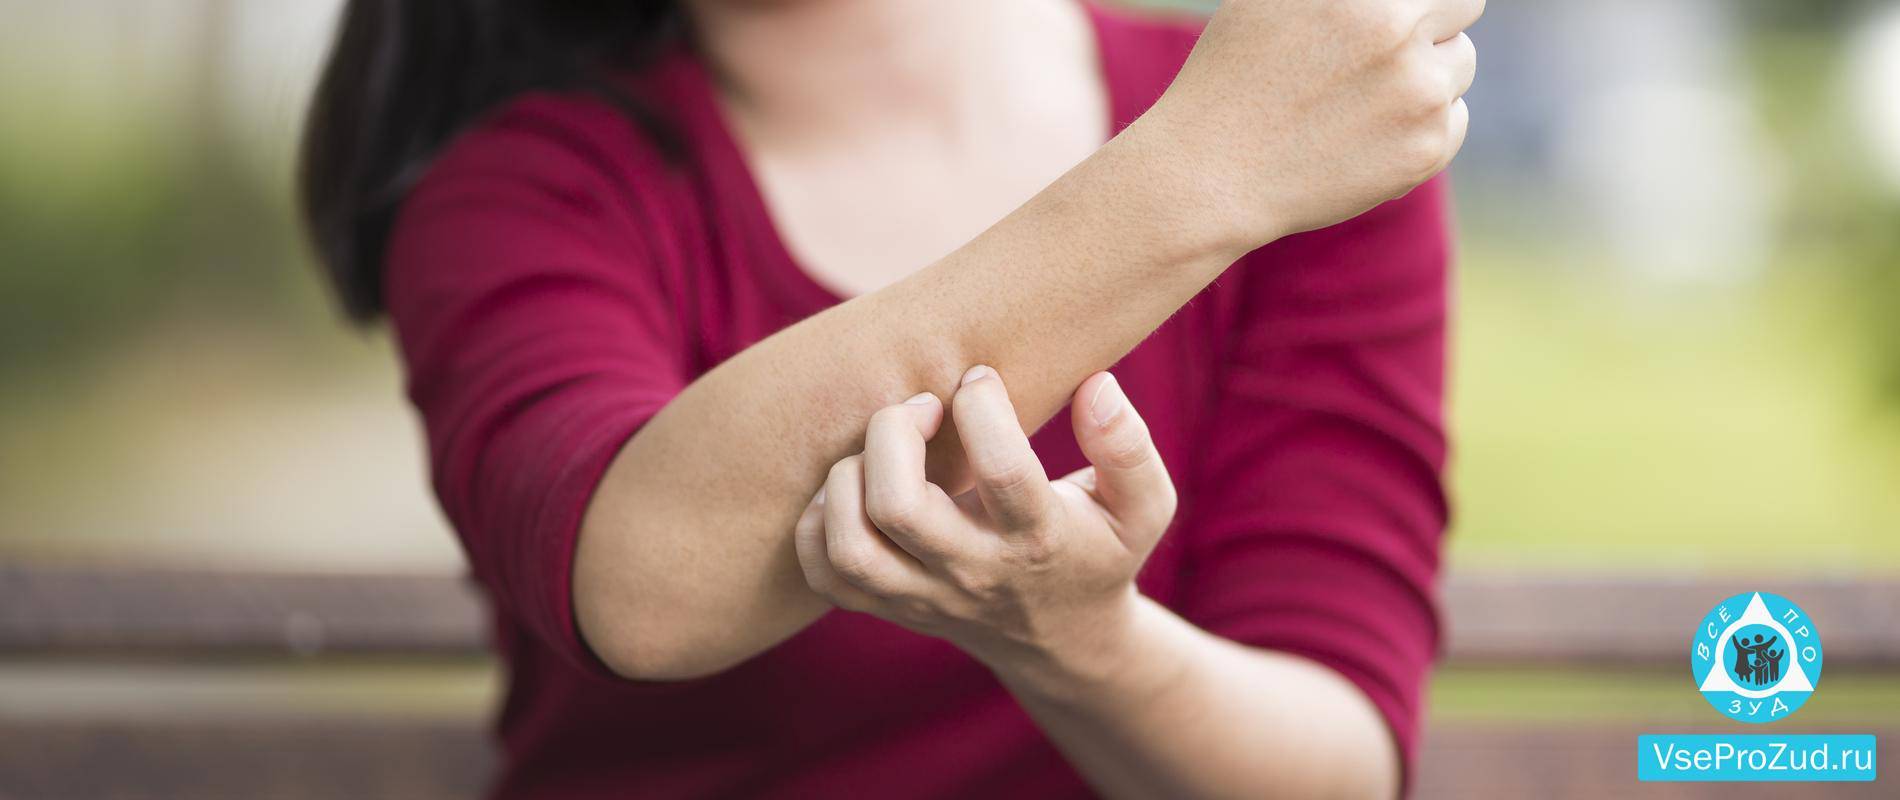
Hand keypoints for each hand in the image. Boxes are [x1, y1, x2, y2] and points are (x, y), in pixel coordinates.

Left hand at [793, 366, 1177, 688]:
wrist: (1062, 640)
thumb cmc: (1098, 550)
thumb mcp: (1142, 508)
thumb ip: (1129, 448)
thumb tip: (1095, 386)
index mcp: (1039, 541)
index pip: (1003, 473)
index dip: (983, 405)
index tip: (981, 376)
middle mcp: (973, 573)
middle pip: (900, 508)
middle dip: (895, 431)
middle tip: (922, 406)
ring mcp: (922, 596)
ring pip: (851, 545)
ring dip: (848, 476)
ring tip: (883, 447)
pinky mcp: (885, 605)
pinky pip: (824, 570)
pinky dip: (818, 519)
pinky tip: (855, 487)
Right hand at [1141, 0, 1482, 246]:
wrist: (1211, 173)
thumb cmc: (1233, 75)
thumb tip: (1383, 1)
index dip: (1423, 1)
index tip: (1403, 18)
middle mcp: (1396, 32)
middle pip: (1464, 9)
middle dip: (1431, 27)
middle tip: (1382, 55)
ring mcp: (1419, 93)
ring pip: (1460, 66)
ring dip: (1428, 75)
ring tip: (1363, 99)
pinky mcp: (1426, 149)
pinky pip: (1455, 120)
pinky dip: (1424, 126)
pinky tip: (1367, 135)